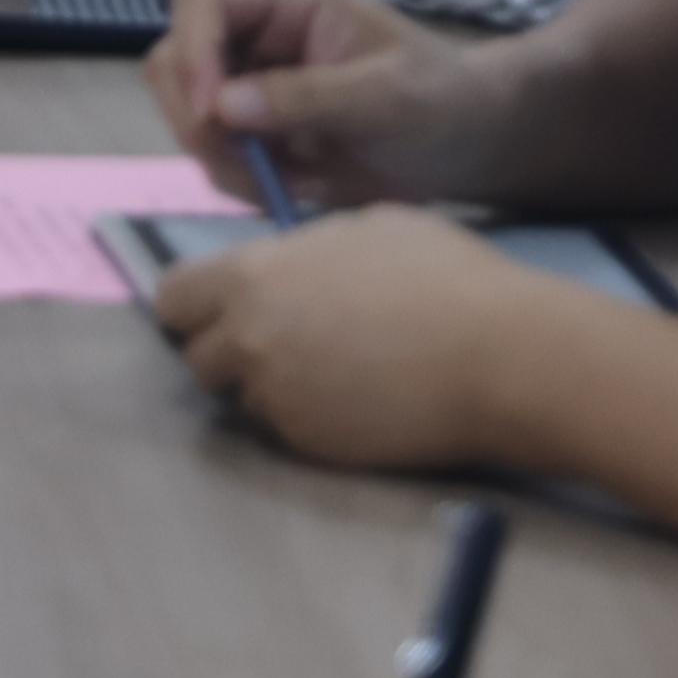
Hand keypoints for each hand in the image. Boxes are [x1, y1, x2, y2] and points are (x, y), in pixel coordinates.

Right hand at [143, 0, 505, 205]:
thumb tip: (223, 107)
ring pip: (184, 112)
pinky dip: (241, 179)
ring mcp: (246, 82)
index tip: (211, 114)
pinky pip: (212, 154)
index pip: (203, 0)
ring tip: (284, 182)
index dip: (193, 50)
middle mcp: (253, 34)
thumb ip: (308, 97)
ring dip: (220, 156)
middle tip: (243, 163)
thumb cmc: (440, 102)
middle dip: (197, 116)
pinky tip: (294, 187)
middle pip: (174, 57)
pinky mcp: (250, 130)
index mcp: (285, 0)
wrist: (466, 148)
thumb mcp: (387, 97)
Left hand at [155, 202, 584, 472]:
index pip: (173, 298)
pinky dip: (316, 421)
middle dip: (228, 354)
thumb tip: (289, 262)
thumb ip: (306, 250)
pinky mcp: (314, 446)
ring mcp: (280, 398)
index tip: (219, 313)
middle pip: (199, 358)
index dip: (194, 308)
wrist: (504, 358)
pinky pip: (294, 432)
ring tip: (338, 374)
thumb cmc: (447, 280)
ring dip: (275, 390)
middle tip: (281, 348)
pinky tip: (364, 402)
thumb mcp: (366, 230)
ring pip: (248, 398)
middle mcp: (250, 339)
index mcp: (252, 276)